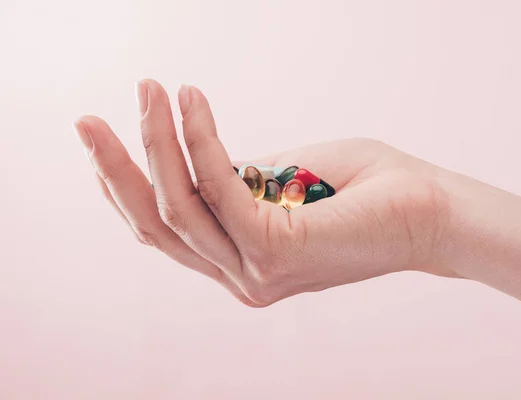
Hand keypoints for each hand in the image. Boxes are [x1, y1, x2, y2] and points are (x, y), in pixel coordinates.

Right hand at [74, 79, 455, 306]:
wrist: (430, 210)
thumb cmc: (366, 188)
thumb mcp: (283, 181)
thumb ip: (237, 179)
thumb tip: (198, 155)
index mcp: (241, 261)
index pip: (167, 230)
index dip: (128, 185)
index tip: (108, 135)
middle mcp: (241, 277)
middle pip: (156, 225)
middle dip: (116, 169)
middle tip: (87, 119)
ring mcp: (255, 271)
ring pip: (178, 206)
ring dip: (154, 143)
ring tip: (148, 90)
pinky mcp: (276, 249)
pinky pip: (221, 186)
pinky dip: (202, 138)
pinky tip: (191, 98)